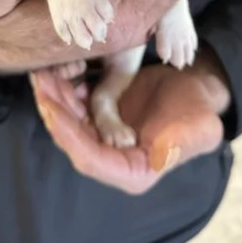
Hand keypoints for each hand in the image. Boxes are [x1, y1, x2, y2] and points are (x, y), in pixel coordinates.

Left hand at [31, 44, 230, 194]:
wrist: (195, 91)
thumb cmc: (200, 114)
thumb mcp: (199, 130)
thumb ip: (178, 146)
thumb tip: (156, 157)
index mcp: (133, 171)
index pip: (92, 159)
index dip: (70, 136)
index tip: (54, 111)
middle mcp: (112, 158)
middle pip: (73, 139)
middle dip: (54, 113)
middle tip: (40, 85)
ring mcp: (103, 137)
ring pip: (70, 121)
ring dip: (54, 99)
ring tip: (41, 75)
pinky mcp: (100, 116)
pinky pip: (76, 105)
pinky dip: (64, 90)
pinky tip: (55, 71)